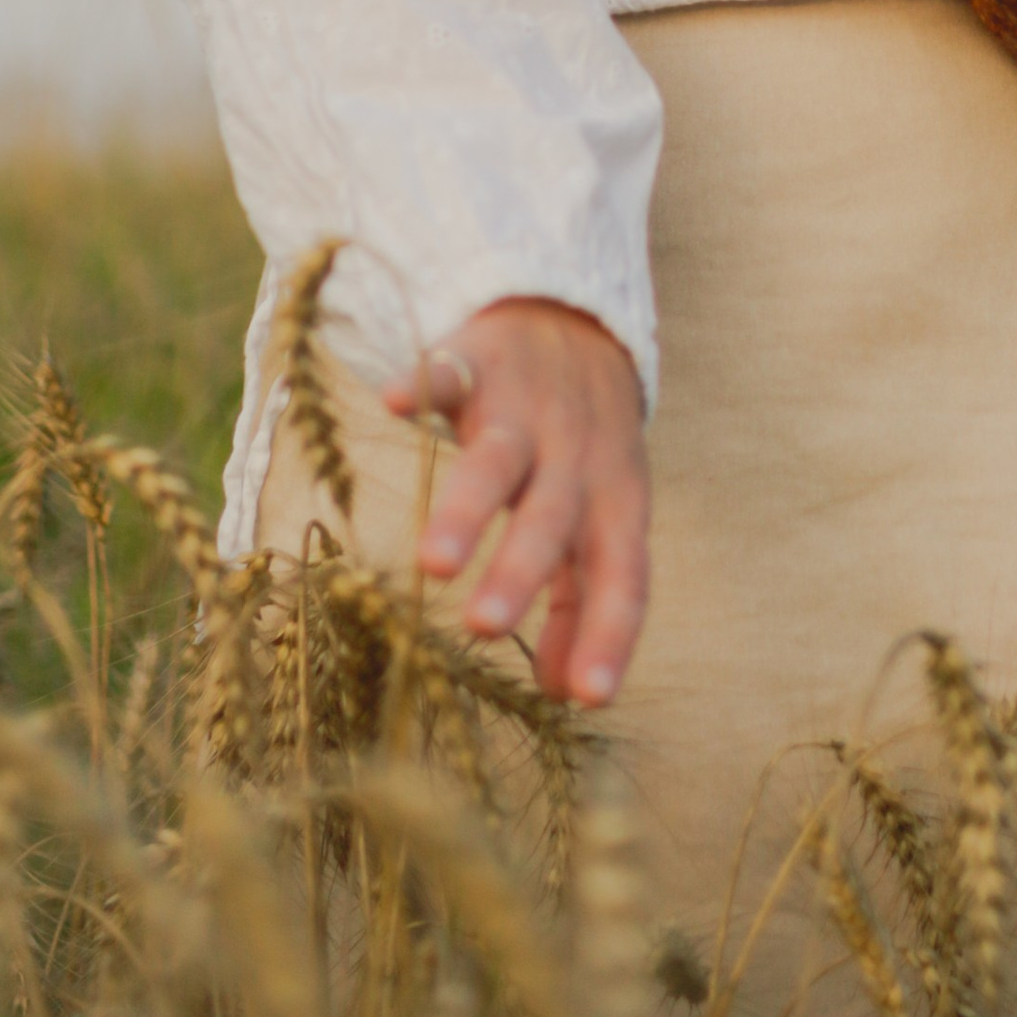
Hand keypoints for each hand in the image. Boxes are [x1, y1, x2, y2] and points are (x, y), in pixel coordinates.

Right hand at [380, 298, 649, 705]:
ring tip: (435, 562)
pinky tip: (393, 400)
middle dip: (521, 574)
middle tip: (486, 629)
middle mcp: (577, 456)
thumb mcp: (598, 517)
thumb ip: (583, 601)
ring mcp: (527, 406)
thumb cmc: (581, 447)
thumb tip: (564, 694)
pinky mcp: (480, 360)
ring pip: (500, 460)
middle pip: (554, 519)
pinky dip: (427, 381)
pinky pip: (452, 371)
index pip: (623, 572)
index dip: (608, 632)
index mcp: (615, 499)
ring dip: (470, 507)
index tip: (589, 697)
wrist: (576, 319)